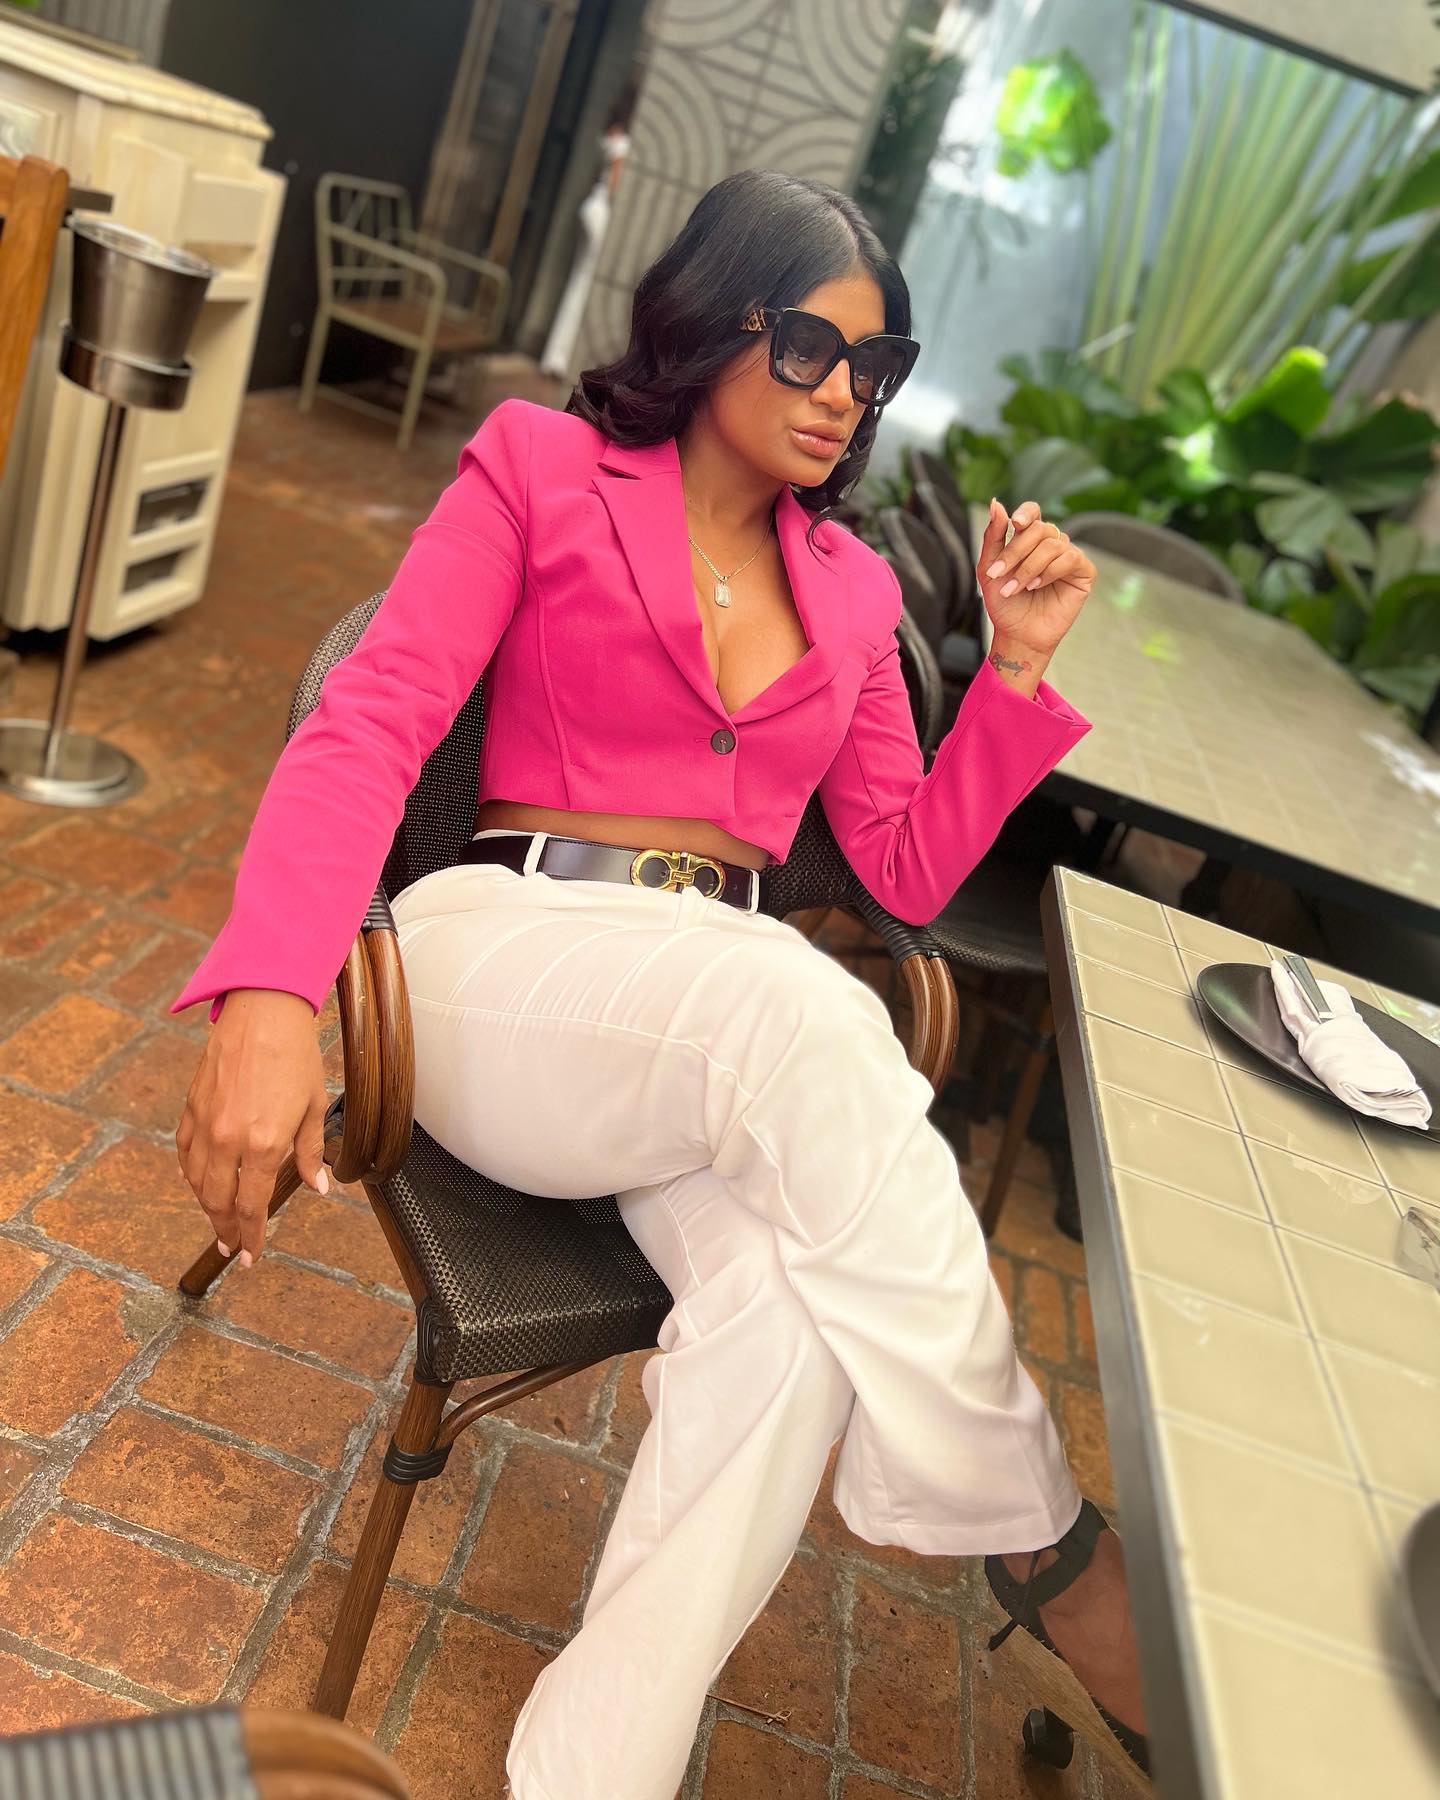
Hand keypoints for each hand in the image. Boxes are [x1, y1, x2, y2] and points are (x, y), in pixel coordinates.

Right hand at [175, 988, 330, 1268]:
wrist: (263, 1012)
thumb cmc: (295, 1056)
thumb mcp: (314, 1107)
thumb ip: (311, 1153)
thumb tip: (319, 1188)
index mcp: (264, 1143)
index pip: (252, 1206)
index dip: (252, 1237)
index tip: (250, 1257)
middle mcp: (228, 1139)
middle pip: (218, 1201)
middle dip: (224, 1229)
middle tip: (231, 1246)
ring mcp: (205, 1123)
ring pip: (196, 1180)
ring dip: (206, 1204)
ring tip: (219, 1218)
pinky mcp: (191, 1107)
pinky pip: (184, 1151)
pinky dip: (190, 1172)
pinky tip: (199, 1180)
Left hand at [977, 498, 1094, 656]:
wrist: (1017, 634)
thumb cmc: (1005, 603)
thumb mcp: (990, 569)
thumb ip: (993, 537)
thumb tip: (996, 503)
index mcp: (1030, 539)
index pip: (1033, 512)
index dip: (1026, 513)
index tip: (1014, 523)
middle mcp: (1051, 544)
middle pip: (1040, 528)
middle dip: (1016, 551)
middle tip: (998, 574)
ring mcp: (1069, 557)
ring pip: (1053, 544)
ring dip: (1028, 567)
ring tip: (1016, 588)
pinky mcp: (1084, 573)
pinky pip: (1071, 558)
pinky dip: (1050, 571)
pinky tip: (1037, 586)